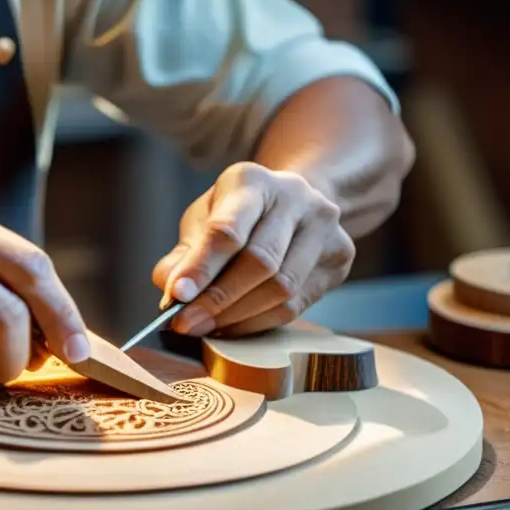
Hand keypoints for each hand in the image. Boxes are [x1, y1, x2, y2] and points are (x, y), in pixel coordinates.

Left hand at [152, 162, 354, 336]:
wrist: (292, 203)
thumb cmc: (237, 214)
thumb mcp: (204, 219)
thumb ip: (184, 253)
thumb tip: (170, 289)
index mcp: (252, 181)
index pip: (228, 229)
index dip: (201, 267)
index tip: (176, 296)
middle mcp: (295, 197)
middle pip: (260, 261)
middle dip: (218, 299)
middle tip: (187, 323)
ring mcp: (324, 226)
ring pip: (282, 288)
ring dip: (238, 317)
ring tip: (206, 328)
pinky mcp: (339, 257)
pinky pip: (297, 304)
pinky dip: (259, 322)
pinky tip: (234, 327)